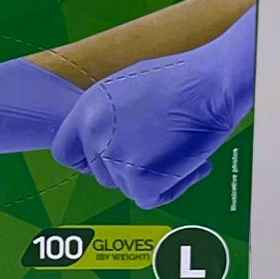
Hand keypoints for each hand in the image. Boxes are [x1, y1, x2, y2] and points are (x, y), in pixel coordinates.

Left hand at [52, 7, 255, 207]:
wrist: (214, 82)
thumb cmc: (182, 79)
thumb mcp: (127, 89)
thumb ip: (110, 119)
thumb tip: (106, 143)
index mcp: (87, 111)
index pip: (65, 152)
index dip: (85, 160)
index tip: (106, 160)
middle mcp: (95, 137)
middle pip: (101, 174)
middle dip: (128, 168)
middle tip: (160, 148)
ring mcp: (116, 160)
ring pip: (127, 187)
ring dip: (152, 176)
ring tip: (178, 147)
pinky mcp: (141, 181)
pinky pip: (150, 199)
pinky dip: (171, 187)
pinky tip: (190, 164)